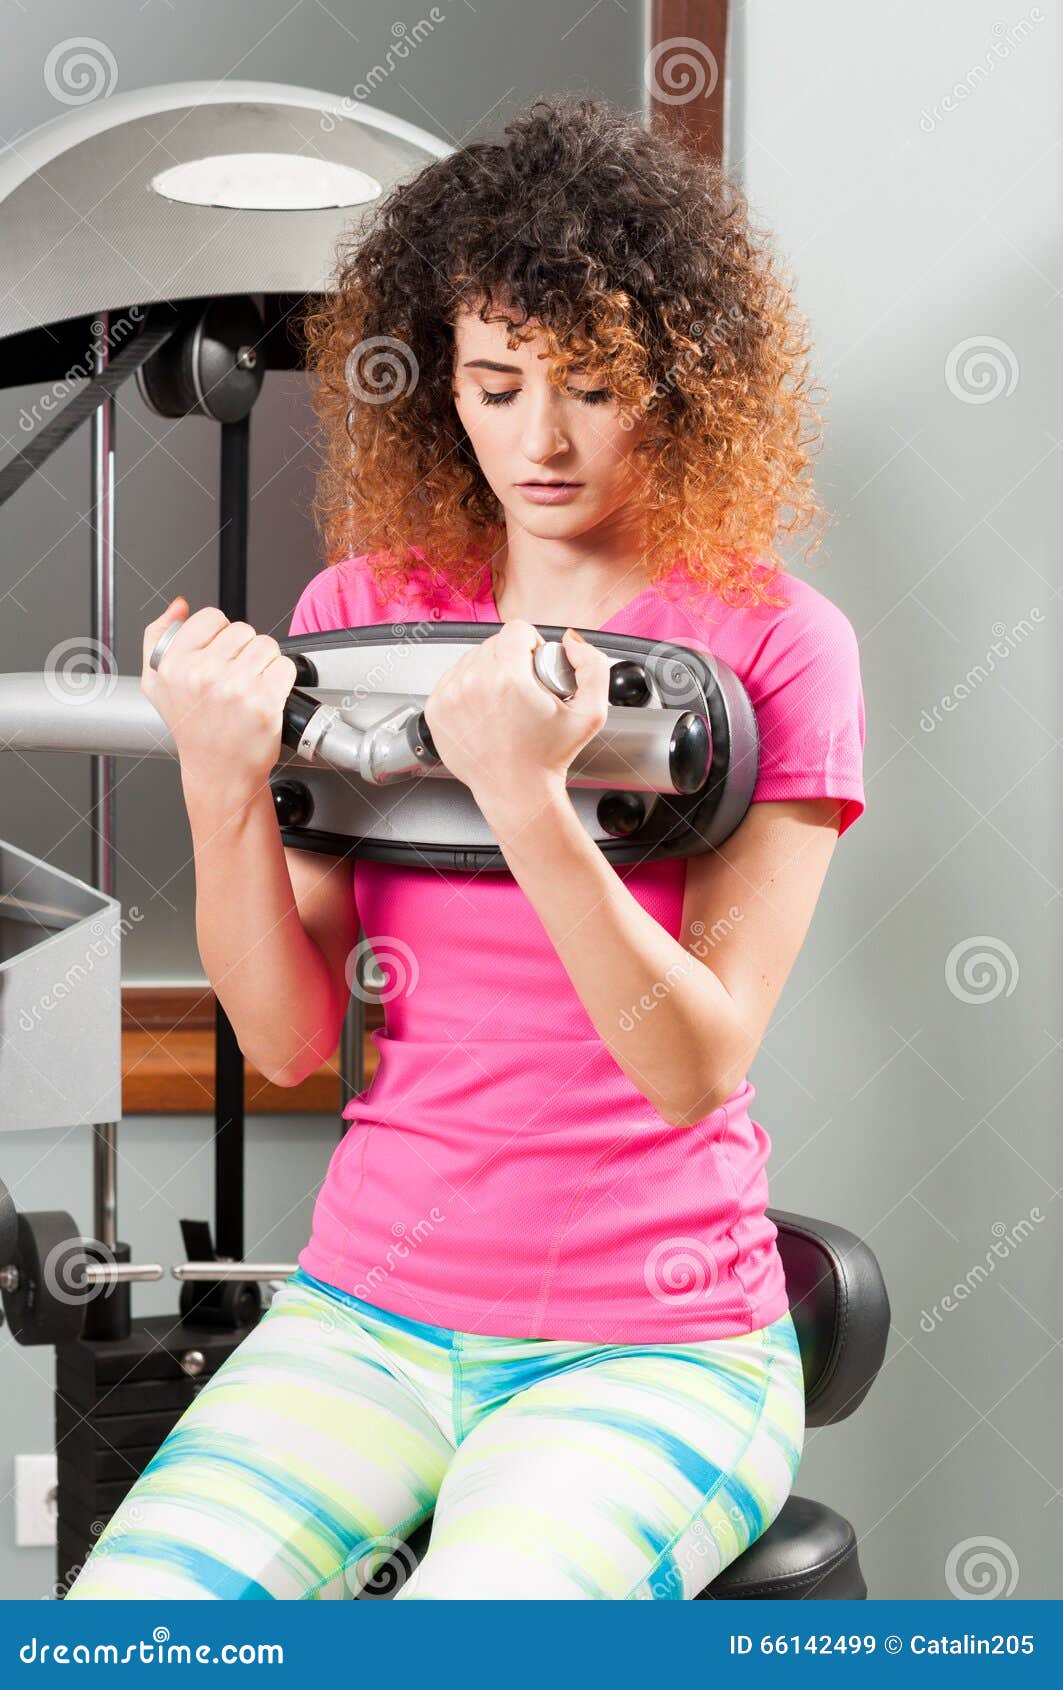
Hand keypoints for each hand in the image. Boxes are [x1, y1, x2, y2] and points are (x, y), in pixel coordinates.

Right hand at [140, 596, 298, 803]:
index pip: (211, 617)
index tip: (219, 656)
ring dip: (265, 663)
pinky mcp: (263, 702)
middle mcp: (202, 674)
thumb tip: (179, 605)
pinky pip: (285, 666)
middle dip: (244, 650)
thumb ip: (159, 636)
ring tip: (250, 687)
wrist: (219, 771)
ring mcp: (235, 688)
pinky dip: (282, 679)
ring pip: (266, 645)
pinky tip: (265, 696)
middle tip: (235, 677)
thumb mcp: (157, 683)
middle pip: (243, 630)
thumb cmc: (192, 729)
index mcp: (174, 664)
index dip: (220, 635)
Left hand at [421, 620, 610, 812]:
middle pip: (493, 643)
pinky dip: (468, 687)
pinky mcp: (436, 709)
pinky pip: (453, 678)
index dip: (533, 644)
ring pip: (472, 658)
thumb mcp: (592, 714)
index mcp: (508, 680)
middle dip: (511, 659)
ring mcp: (450, 696)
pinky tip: (485, 709)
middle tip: (524, 690)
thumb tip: (571, 641)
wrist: (517, 791)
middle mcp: (473, 684)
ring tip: (504, 701)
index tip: (536, 666)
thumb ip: (593, 667)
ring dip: (488, 671)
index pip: (516, 630)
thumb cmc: (548, 758)